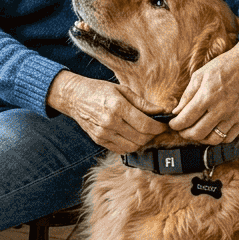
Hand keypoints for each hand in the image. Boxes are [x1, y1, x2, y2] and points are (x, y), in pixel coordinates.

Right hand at [48, 71, 166, 153]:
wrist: (74, 97)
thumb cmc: (99, 90)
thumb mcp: (122, 90)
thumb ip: (142, 103)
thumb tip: (161, 112)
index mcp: (117, 106)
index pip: (145, 124)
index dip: (159, 128)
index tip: (163, 125)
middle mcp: (110, 122)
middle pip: (141, 138)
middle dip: (152, 135)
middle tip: (156, 129)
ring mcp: (103, 133)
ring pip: (132, 147)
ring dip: (142, 142)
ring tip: (144, 133)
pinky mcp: (99, 140)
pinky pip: (121, 149)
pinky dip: (130, 146)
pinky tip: (132, 136)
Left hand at [168, 36, 238, 143]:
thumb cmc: (222, 67)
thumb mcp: (199, 75)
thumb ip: (187, 96)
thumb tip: (176, 113)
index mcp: (207, 96)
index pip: (186, 119)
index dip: (175, 125)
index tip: (172, 124)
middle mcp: (221, 108)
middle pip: (198, 133)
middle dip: (185, 134)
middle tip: (181, 130)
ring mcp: (234, 115)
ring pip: (213, 139)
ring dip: (200, 139)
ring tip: (195, 131)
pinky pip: (228, 138)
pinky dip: (217, 139)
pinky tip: (210, 131)